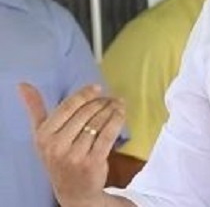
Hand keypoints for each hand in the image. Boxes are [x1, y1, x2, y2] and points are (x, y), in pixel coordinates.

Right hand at [18, 83, 125, 205]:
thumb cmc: (57, 156)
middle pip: (86, 113)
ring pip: (98, 122)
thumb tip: (23, 85)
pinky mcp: (93, 161)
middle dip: (101, 102)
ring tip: (118, 103)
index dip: (85, 94)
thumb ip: (35, 109)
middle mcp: (57, 146)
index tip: (97, 87)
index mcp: (44, 135)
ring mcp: (75, 155)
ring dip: (112, 109)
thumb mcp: (42, 135)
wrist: (73, 190)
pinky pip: (108, 134)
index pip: (68, 107)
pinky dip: (117, 120)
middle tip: (111, 98)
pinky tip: (121, 113)